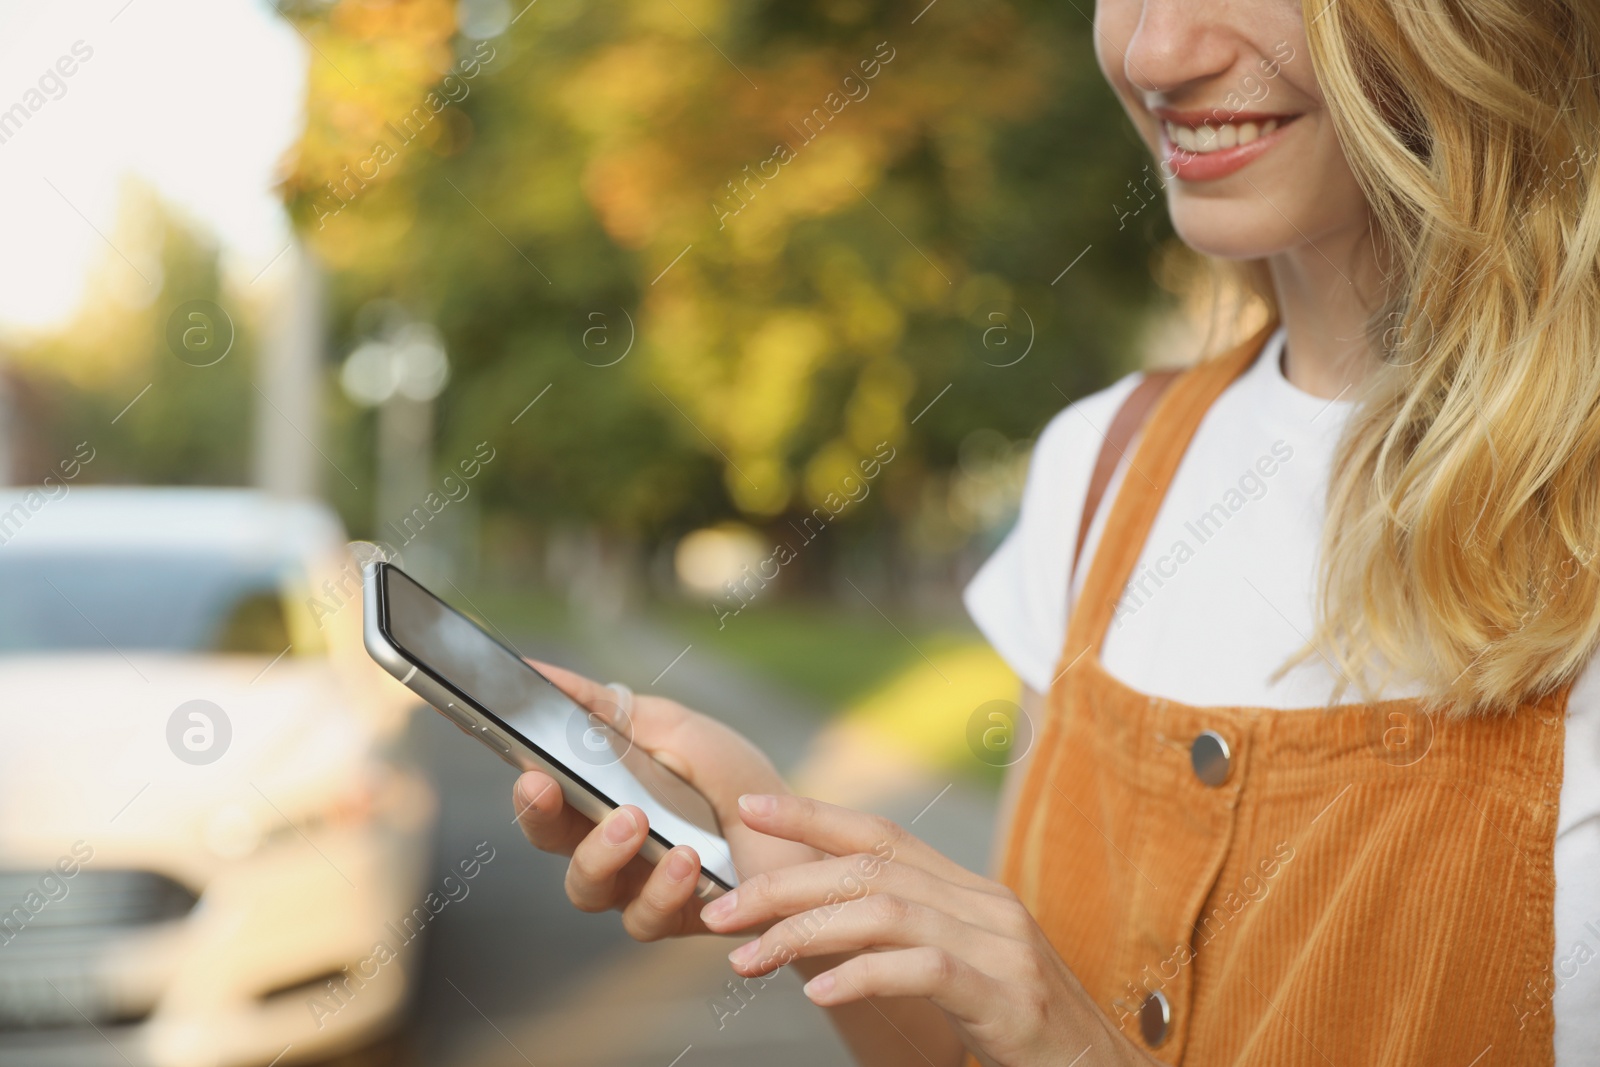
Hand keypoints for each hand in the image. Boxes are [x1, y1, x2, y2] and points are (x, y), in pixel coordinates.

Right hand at [511, 661, 820, 941]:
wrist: (795, 829)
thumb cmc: (728, 776)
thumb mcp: (672, 726)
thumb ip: (606, 707)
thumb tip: (540, 672)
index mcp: (598, 793)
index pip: (542, 790)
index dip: (525, 782)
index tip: (527, 766)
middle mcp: (604, 843)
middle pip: (549, 838)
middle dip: (540, 816)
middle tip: (549, 787)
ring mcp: (632, 884)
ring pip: (586, 886)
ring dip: (602, 852)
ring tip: (635, 820)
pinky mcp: (669, 917)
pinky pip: (643, 916)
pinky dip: (661, 888)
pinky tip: (685, 861)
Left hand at [697, 794, 1148, 1066]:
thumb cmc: (1020, 1028)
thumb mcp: (961, 967)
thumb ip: (906, 935)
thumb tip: (820, 923)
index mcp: (970, 889)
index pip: (881, 833)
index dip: (813, 815)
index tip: (750, 810)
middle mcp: (984, 903)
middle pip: (869, 870)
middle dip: (785, 886)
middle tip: (722, 912)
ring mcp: (999, 945)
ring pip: (884, 912)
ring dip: (804, 933)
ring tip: (749, 960)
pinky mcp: (1005, 995)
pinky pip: (921, 969)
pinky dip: (860, 975)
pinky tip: (816, 993)